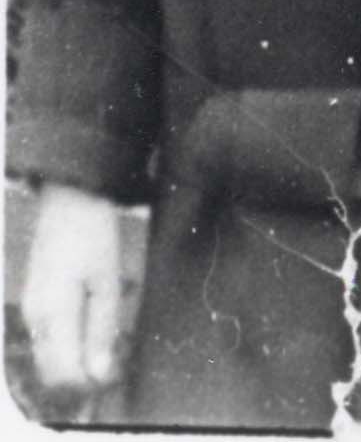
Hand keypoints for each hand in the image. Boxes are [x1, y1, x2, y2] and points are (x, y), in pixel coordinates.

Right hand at [21, 182, 128, 395]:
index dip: (88, 381)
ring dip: (74, 357)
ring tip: (103, 333)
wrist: (69, 196)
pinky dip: (66, 341)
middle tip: (110, 353)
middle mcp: (35, 318)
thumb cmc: (93, 233)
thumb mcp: (108, 279)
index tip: (112, 369)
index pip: (63, 374)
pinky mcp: (34, 300)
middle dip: (80, 372)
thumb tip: (99, 373)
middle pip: (52, 370)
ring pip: (48, 355)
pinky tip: (89, 321)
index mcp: (52, 315)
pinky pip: (46, 337)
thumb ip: (103, 328)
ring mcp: (31, 308)